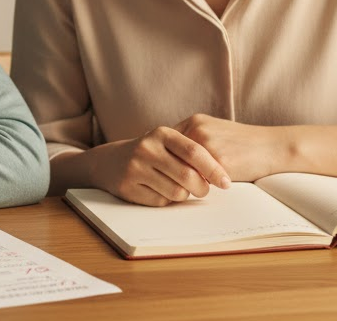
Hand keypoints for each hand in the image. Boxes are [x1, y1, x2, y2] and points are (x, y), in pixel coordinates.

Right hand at [87, 126, 231, 206]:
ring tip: (178, 187)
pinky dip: (166, 200)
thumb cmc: (150, 153)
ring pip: (176, 192)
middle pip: (188, 176)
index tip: (227, 182)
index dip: (214, 168)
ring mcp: (136, 168)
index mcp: (162, 133)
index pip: (194, 151)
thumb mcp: (166, 143)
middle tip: (204, 190)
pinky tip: (159, 190)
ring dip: (184, 195)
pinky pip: (161, 202)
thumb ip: (190, 153)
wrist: (110, 162)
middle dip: (202, 188)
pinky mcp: (129, 187)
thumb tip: (220, 174)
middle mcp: (147, 148)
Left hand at [175, 114, 288, 181]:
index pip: (166, 144)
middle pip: (170, 157)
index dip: (166, 160)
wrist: (273, 147)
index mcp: (194, 122)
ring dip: (185, 181)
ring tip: (192, 188)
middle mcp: (197, 129)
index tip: (165, 171)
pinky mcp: (219, 162)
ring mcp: (207, 145)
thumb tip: (171, 160)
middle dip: (171, 172)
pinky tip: (206, 190)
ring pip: (183, 170)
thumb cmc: (244, 144)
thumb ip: (194, 141)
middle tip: (172, 183)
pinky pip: (200, 180)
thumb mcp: (215, 133)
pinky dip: (200, 187)